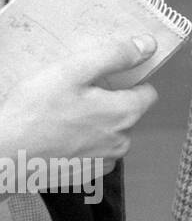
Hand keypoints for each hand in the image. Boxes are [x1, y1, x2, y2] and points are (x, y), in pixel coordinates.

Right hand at [0, 33, 156, 172]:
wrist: (1, 157)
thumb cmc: (33, 113)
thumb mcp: (72, 71)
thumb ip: (114, 56)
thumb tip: (148, 45)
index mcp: (125, 114)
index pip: (148, 92)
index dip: (129, 81)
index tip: (105, 77)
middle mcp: (122, 141)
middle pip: (128, 112)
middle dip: (108, 101)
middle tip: (74, 94)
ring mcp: (104, 161)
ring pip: (110, 132)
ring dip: (95, 123)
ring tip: (63, 115)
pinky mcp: (86, 174)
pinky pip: (94, 151)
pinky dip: (82, 143)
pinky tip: (59, 135)